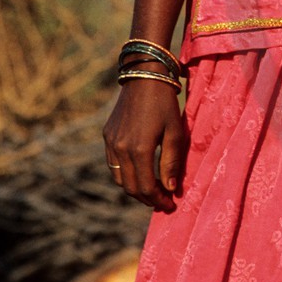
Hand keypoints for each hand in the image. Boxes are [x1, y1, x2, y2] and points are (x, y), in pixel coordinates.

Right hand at [103, 79, 186, 210]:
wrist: (143, 76)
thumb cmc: (165, 103)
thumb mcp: (175, 132)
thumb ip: (171, 162)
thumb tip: (171, 188)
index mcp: (139, 149)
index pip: (147, 187)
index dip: (159, 200)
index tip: (171, 205)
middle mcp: (121, 149)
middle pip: (131, 188)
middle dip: (147, 198)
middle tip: (162, 202)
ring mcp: (111, 142)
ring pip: (119, 179)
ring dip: (135, 189)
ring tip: (152, 191)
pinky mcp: (107, 136)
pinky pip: (113, 164)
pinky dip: (125, 175)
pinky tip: (139, 174)